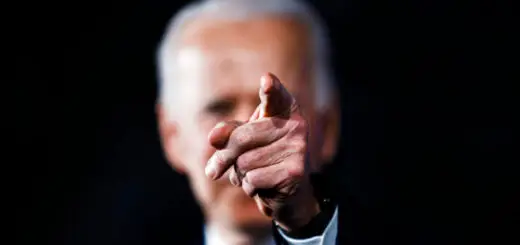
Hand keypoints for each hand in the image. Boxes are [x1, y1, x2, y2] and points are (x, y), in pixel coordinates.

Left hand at [205, 73, 319, 230]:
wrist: (289, 193)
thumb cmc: (263, 158)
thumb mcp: (243, 140)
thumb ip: (227, 133)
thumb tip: (213, 137)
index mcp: (285, 111)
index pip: (276, 96)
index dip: (271, 89)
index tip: (266, 80)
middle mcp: (296, 126)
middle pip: (241, 138)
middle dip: (224, 157)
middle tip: (215, 169)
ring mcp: (298, 149)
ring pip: (244, 162)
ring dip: (240, 174)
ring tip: (255, 173)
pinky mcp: (295, 172)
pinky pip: (253, 179)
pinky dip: (249, 187)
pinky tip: (262, 185)